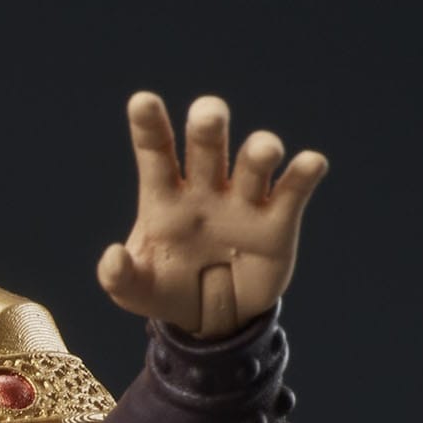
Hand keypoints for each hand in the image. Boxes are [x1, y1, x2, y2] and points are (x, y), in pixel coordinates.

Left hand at [98, 92, 327, 337]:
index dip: (149, 125)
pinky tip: (310, 164)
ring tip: (264, 153)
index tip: (141, 102)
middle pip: (207, 144)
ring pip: (254, 161)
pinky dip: (304, 174)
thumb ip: (118, 277)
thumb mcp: (135, 292)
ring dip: (259, 152)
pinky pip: (293, 190)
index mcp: (165, 195)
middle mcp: (205, 187)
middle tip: (208, 117)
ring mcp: (244, 201)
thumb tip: (112, 257)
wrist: (211, 321)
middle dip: (209, 127)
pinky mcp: (278, 221)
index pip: (156, 151)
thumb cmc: (167, 290)